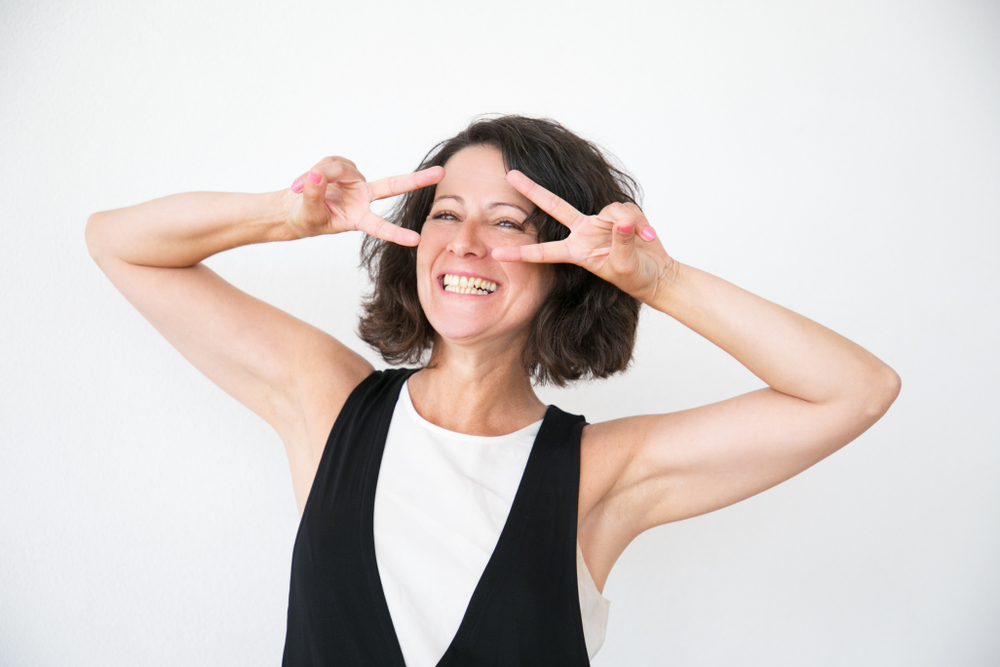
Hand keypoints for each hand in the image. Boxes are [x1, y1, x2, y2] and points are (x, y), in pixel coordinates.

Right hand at [287, 157, 443, 245]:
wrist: (294, 208)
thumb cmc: (305, 218)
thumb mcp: (308, 213)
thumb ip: (315, 195)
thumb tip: (318, 175)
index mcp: (358, 218)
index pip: (380, 227)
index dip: (397, 233)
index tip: (417, 240)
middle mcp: (362, 198)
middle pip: (393, 185)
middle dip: (417, 179)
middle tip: (442, 173)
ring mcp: (355, 182)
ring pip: (341, 167)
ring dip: (319, 173)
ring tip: (301, 186)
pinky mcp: (344, 169)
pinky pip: (331, 162)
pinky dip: (316, 170)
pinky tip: (307, 180)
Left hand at [491, 170, 674, 301]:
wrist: (657, 274)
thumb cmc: (637, 277)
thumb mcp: (626, 266)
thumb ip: (622, 243)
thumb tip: (621, 222)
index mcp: (577, 251)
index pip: (543, 252)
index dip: (521, 252)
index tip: (496, 252)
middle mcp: (584, 232)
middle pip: (553, 206)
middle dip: (532, 190)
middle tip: (510, 175)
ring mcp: (600, 222)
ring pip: (611, 210)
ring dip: (629, 225)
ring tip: (642, 241)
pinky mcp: (619, 215)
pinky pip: (628, 210)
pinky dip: (640, 223)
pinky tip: (647, 236)